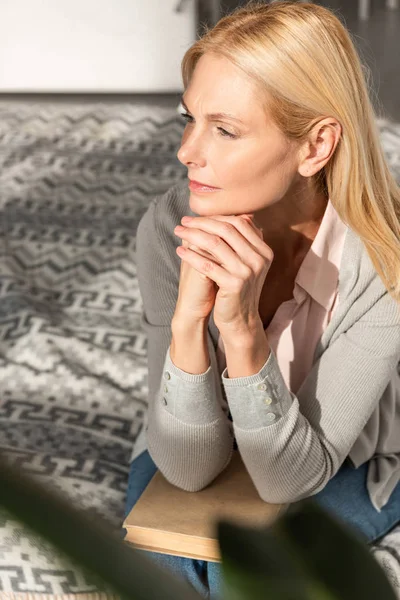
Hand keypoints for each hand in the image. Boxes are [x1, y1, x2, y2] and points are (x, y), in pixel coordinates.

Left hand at [173, 214, 273, 339]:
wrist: (240, 319)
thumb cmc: (237, 288)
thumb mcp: (244, 262)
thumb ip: (241, 240)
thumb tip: (239, 213)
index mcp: (263, 250)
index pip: (238, 223)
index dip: (215, 217)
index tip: (194, 217)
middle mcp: (259, 259)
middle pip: (226, 230)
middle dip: (201, 224)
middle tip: (182, 222)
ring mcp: (248, 271)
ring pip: (215, 244)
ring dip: (192, 236)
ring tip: (178, 233)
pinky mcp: (234, 284)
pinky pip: (208, 264)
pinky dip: (191, 256)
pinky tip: (180, 251)